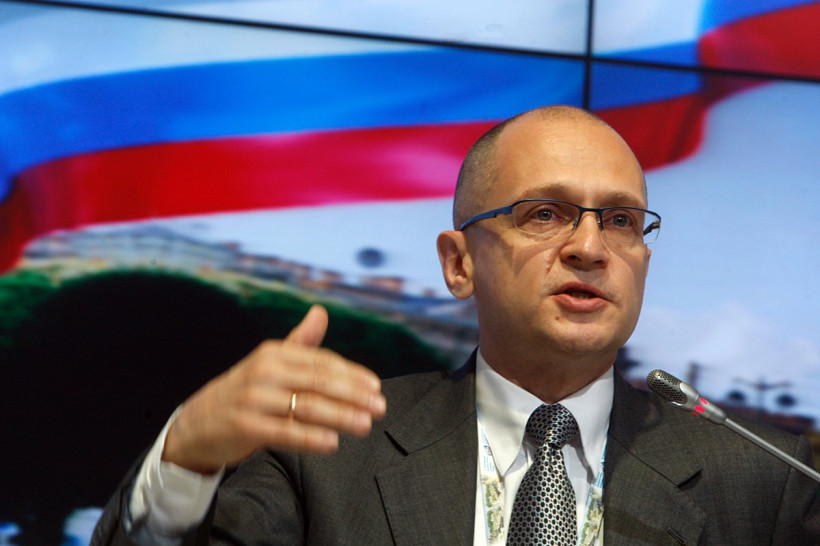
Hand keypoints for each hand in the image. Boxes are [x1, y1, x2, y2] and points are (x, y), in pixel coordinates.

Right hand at [162, 305, 385, 473]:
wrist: (197, 423)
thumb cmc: (245, 392)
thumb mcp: (270, 362)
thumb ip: (300, 341)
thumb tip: (321, 312)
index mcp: (274, 353)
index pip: (321, 361)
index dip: (352, 374)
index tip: (376, 387)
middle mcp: (264, 372)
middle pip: (319, 382)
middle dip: (354, 395)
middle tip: (379, 407)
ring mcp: (254, 399)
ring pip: (307, 407)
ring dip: (341, 416)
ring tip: (365, 424)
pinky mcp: (246, 426)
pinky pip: (285, 432)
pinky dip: (311, 438)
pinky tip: (332, 442)